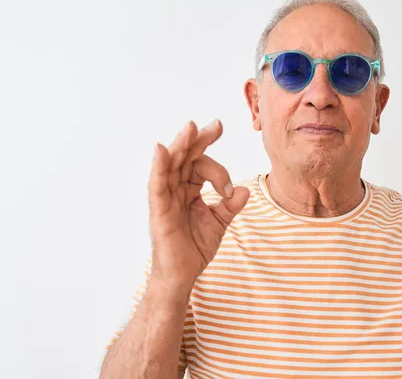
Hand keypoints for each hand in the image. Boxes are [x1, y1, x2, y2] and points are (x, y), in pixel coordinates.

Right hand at [147, 120, 249, 282]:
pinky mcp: (159, 211)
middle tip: (217, 125)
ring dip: (180, 145)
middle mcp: (175, 189)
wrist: (182, 276)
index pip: (201, 166)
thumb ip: (231, 205)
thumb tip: (245, 189)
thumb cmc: (194, 248)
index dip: (217, 169)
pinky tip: (161, 150)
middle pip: (185, 157)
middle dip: (199, 139)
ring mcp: (165, 198)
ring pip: (171, 165)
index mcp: (188, 189)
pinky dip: (158, 167)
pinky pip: (156, 185)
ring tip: (190, 127)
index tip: (229, 187)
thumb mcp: (219, 222)